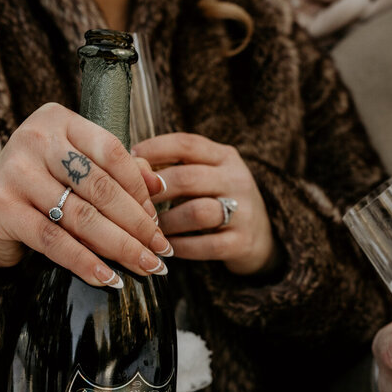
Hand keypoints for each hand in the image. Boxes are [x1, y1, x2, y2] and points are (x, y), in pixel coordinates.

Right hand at [0, 103, 170, 286]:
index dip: (141, 190)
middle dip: (138, 225)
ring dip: (121, 247)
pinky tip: (108, 278)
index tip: (158, 221)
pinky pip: (55, 241)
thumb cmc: (36, 189)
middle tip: (161, 251)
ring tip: (146, 267)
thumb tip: (161, 184)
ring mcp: (15, 172)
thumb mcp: (73, 171)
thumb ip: (115, 170)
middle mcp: (34, 139)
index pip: (112, 153)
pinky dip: (85, 263)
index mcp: (58, 120)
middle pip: (100, 187)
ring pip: (82, 217)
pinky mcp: (2, 208)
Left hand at [132, 133, 277, 275]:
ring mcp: (243, 212)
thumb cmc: (219, 200)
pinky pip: (204, 245)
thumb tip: (132, 164)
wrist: (261, 236)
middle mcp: (237, 180)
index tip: (131, 159)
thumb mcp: (208, 174)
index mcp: (225, 157)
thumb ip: (177, 167)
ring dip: (166, 221)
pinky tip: (167, 246)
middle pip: (188, 178)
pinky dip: (180, 247)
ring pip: (197, 212)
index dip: (154, 150)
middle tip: (133, 200)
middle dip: (155, 190)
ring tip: (150, 226)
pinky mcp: (242, 242)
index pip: (186, 144)